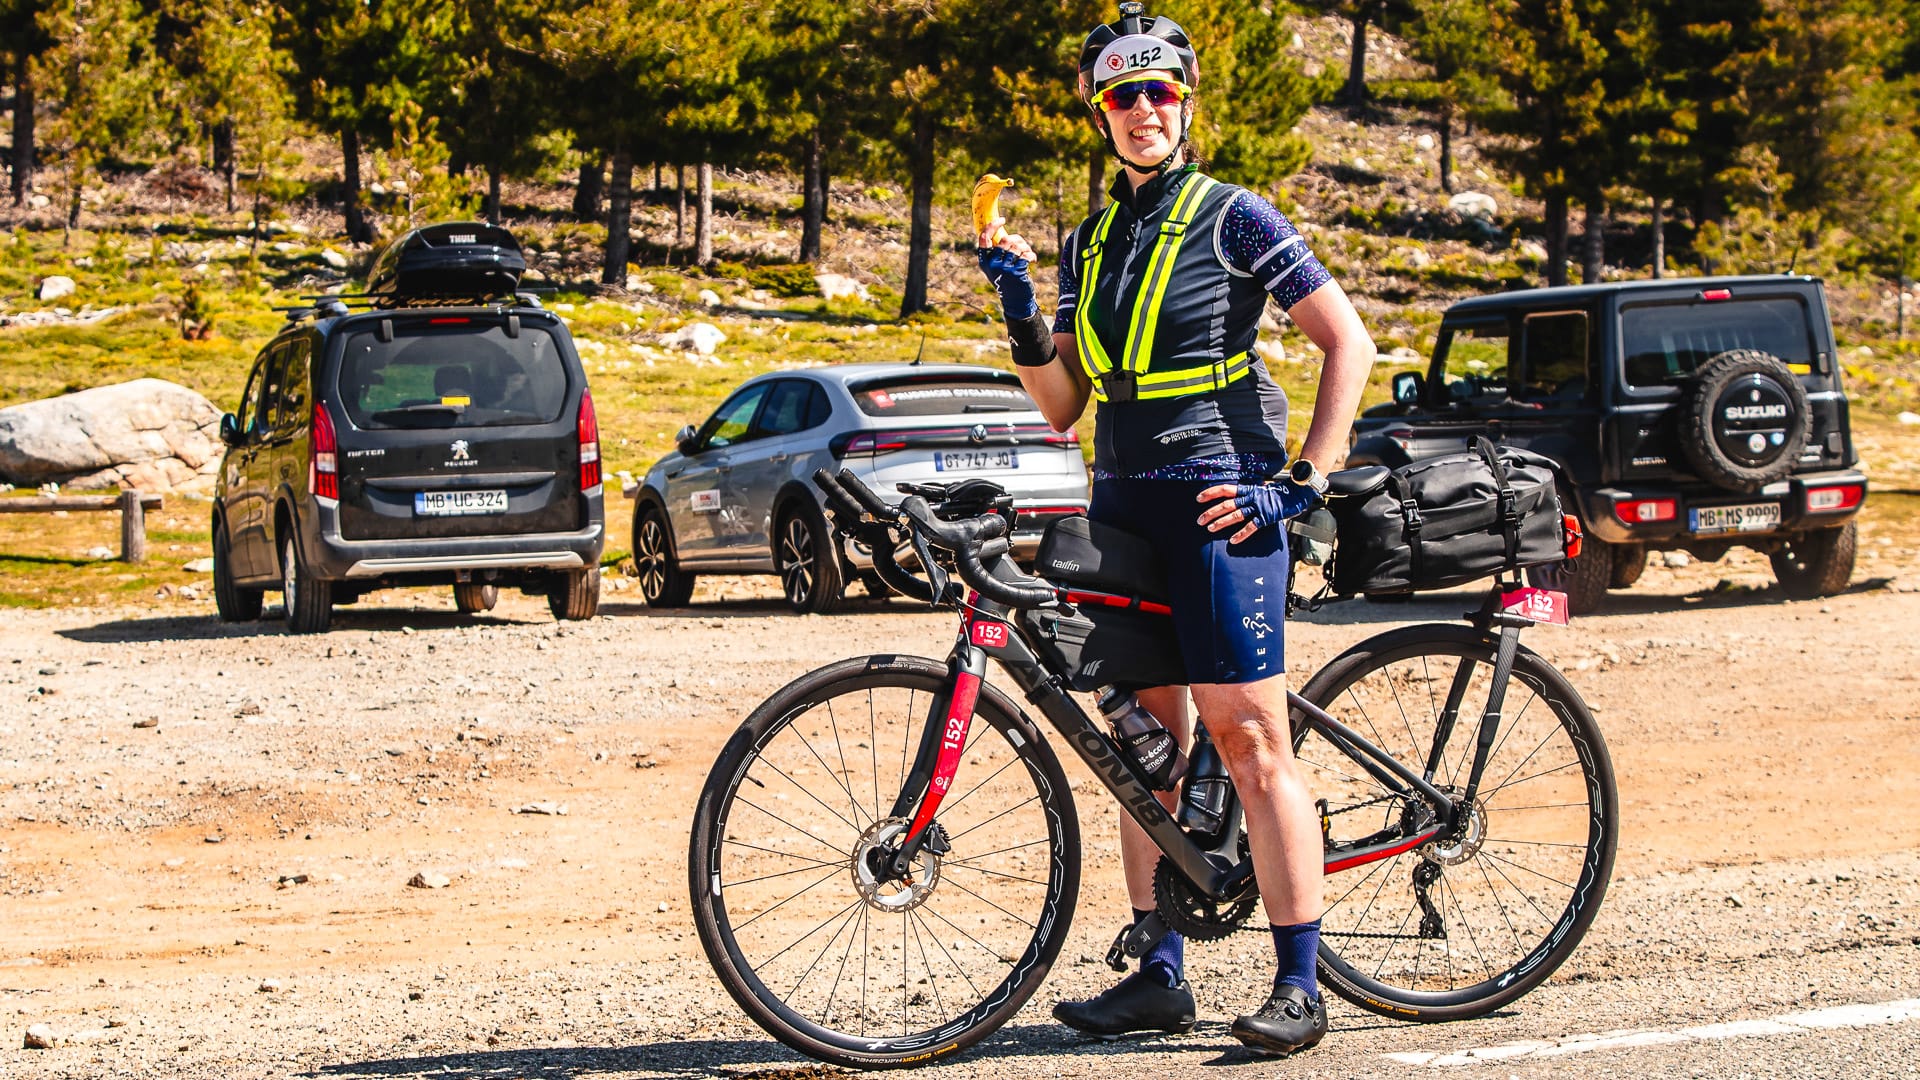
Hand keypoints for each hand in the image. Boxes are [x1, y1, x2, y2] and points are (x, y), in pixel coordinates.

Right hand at [977, 220, 1037, 319]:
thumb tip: (1005, 233)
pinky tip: (1033, 260)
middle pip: (1006, 240)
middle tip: (1024, 246)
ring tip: (1028, 254)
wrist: (1015, 301)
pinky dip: (1031, 256)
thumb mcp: (997, 267)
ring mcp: (1004, 269)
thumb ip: (998, 251)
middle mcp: (992, 264)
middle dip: (1018, 240)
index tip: (1003, 219)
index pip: (984, 238)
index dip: (992, 226)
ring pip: (1016, 247)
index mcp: (984, 261)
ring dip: (1026, 248)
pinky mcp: (1016, 272)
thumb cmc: (1007, 280)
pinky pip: (1025, 255)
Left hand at [1196, 479, 1321, 543]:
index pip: (1226, 489)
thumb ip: (1250, 495)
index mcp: (1249, 489)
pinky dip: (1242, 534)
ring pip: (1235, 514)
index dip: (1211, 493)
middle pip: (1226, 504)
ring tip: (1210, 529)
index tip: (1198, 498)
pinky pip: (1252, 526)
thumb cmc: (1280, 493)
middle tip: (1199, 520)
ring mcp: (1259, 507)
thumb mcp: (1262, 490)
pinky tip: (1233, 541)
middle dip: (1211, 512)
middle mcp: (1251, 496)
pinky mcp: (1267, 517)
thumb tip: (1238, 500)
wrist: (1298, 491)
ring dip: (1221, 522)